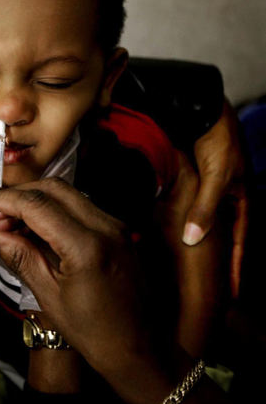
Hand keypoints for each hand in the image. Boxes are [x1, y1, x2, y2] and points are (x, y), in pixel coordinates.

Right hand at [0, 180, 238, 403]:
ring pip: (67, 193)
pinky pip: (80, 206)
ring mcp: (115, 224)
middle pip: (53, 188)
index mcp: (87, 245)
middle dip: (19, 194)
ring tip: (11, 222)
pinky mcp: (117, 229)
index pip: (37, 205)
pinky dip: (54, 208)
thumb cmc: (93, 332)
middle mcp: (105, 225)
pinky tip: (36, 227)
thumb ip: (19, 257)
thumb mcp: (49, 296)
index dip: (3, 198)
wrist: (140, 349)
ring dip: (36, 199)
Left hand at [184, 98, 247, 297]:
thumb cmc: (217, 140)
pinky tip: (163, 234)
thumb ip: (204, 209)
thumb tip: (193, 241)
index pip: (240, 242)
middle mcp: (225, 197)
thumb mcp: (216, 178)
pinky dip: (177, 222)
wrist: (201, 108)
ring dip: (194, 244)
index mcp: (240, 199)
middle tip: (208, 289)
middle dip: (215, 262)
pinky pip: (184, 207)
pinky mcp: (190, 180)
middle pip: (220, 236)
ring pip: (201, 223)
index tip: (231, 295)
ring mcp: (207, 189)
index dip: (235, 268)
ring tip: (185, 270)